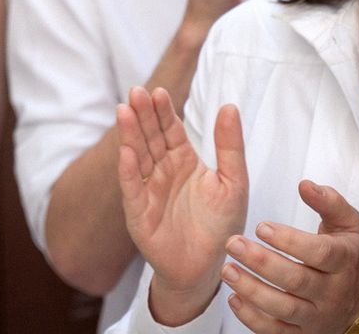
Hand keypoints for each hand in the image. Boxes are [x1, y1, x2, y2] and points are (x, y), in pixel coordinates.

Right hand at [117, 87, 249, 324]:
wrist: (207, 268)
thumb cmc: (220, 225)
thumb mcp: (233, 183)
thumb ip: (230, 146)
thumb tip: (229, 106)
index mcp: (183, 160)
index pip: (170, 129)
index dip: (163, 111)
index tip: (158, 91)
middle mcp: (161, 170)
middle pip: (149, 137)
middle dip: (142, 114)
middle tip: (136, 92)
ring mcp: (147, 189)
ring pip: (137, 156)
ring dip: (130, 134)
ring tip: (124, 111)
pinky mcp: (138, 212)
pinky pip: (133, 188)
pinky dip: (129, 171)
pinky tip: (126, 153)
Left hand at [222, 181, 358, 333]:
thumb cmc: (347, 256)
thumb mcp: (348, 225)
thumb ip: (329, 202)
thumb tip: (306, 185)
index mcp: (343, 262)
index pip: (319, 253)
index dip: (289, 240)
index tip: (261, 226)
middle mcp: (332, 292)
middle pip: (296, 280)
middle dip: (261, 262)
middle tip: (233, 243)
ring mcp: (317, 316)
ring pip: (284, 308)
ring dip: (252, 290)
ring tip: (227, 270)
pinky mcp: (304, 332)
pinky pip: (277, 331)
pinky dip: (253, 319)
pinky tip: (234, 299)